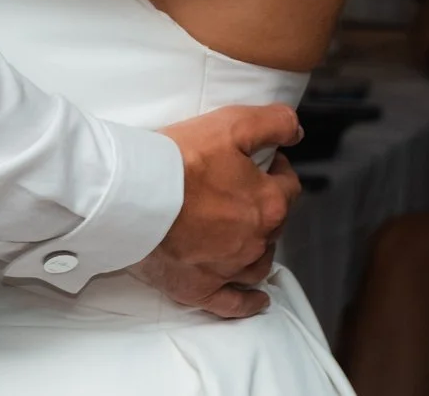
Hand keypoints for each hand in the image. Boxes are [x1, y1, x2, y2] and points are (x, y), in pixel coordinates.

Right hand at [142, 105, 303, 318]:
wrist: (133, 195)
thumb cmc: (179, 161)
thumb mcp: (232, 124)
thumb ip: (272, 124)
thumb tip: (295, 132)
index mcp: (267, 204)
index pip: (288, 186)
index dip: (276, 170)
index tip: (260, 162)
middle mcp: (255, 241)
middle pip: (274, 224)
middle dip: (264, 206)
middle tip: (240, 191)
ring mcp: (229, 269)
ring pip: (258, 263)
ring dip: (258, 248)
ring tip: (247, 236)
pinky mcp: (201, 288)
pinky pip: (233, 304)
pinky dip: (248, 302)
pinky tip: (256, 299)